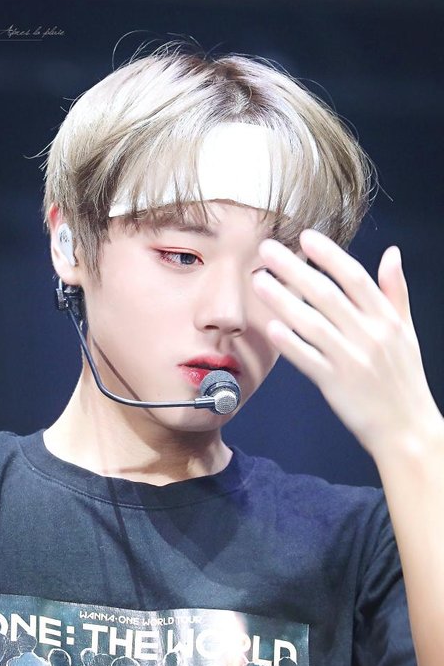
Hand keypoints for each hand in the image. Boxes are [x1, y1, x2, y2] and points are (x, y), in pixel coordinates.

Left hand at [252, 229, 441, 458]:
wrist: (407, 428)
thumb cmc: (404, 378)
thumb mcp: (407, 330)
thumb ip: (396, 291)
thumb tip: (392, 253)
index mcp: (386, 318)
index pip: (354, 277)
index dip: (329, 255)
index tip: (304, 237)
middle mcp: (369, 334)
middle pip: (326, 294)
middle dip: (294, 269)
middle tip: (267, 250)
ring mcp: (351, 359)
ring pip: (311, 323)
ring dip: (282, 300)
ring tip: (259, 281)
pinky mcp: (335, 384)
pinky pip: (308, 359)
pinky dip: (289, 342)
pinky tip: (270, 326)